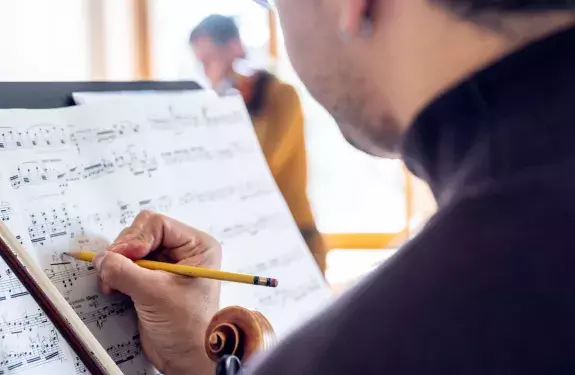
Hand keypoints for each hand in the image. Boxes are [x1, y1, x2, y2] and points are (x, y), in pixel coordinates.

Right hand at [93, 211, 221, 374]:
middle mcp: (183, 250)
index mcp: (197, 246)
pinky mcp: (152, 277)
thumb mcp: (155, 295)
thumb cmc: (187, 328)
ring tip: (112, 283)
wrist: (186, 357)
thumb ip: (125, 272)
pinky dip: (116, 272)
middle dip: (123, 252)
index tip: (124, 257)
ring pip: (131, 248)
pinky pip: (127, 264)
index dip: (136, 238)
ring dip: (117, 263)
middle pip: (141, 233)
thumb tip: (101, 258)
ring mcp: (166, 264)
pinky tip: (113, 287)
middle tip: (113, 272)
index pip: (157, 224)